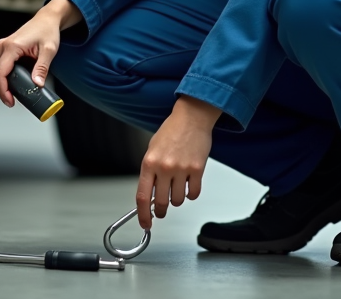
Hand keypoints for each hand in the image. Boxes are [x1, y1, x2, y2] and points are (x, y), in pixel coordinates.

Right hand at [0, 0, 81, 105]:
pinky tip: (14, 85)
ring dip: (3, 84)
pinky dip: (6, 77)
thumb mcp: (49, 50)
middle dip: (2, 90)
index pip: (0, 73)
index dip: (3, 90)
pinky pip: (1, 66)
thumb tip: (37, 84)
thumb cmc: (48, 31)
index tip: (10, 101)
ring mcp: (3, 46)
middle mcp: (3, 46)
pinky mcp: (6, 48)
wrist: (47, 19)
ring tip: (15, 95)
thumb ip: (42, 68)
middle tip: (13, 102)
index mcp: (11, 46)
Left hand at [136, 97, 221, 228]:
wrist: (191, 118)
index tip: (145, 223)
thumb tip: (150, 195)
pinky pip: (194, 194)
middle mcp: (164, 167)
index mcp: (149, 163)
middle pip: (161, 203)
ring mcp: (181, 169)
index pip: (143, 196)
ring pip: (178, 201)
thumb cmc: (171, 132)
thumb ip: (150, 173)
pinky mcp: (197, 169)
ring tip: (177, 187)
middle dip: (161, 211)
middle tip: (161, 211)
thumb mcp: (152, 150)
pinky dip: (191, 194)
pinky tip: (189, 184)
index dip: (143, 214)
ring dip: (177, 199)